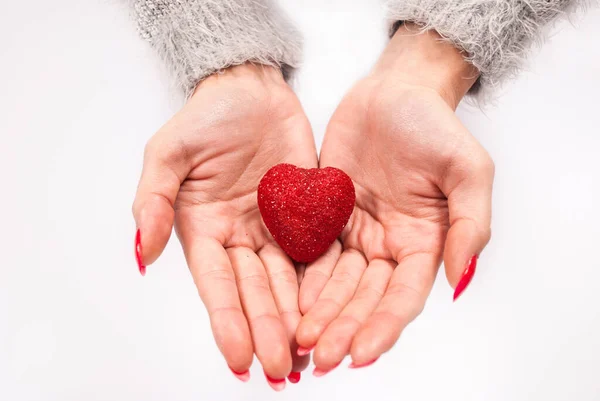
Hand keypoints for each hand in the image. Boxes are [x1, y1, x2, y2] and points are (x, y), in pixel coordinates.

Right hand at [132, 63, 315, 386]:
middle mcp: (240, 237)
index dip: (227, 321)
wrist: (252, 89)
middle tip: (281, 368)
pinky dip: (322, 282)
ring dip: (295, 317)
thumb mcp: (168, 153)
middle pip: (255, 290)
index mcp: (204, 229)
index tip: (239, 358)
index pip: (217, 284)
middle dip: (266, 330)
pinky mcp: (306, 214)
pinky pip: (317, 251)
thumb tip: (141, 253)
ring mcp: (275, 228)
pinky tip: (331, 309)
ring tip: (307, 352)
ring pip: (287, 280)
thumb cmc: (207, 116)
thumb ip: (154, 201)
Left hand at [296, 23, 493, 372]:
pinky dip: (303, 278)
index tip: (361, 353)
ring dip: (320, 313)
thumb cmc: (434, 124)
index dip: (383, 326)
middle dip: (344, 328)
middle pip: (365, 298)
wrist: (394, 91)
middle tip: (321, 356)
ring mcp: (356, 232)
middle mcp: (388, 245)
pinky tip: (290, 300)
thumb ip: (470, 224)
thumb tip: (460, 279)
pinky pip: (312, 253)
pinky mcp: (326, 215)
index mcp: (424, 242)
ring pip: (336, 283)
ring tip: (301, 339)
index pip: (403, 296)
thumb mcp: (468, 169)